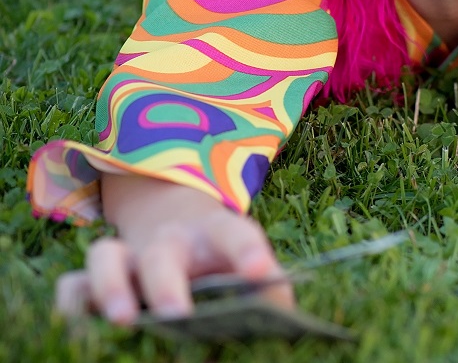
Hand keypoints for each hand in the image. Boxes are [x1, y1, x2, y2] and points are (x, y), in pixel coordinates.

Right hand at [54, 174, 292, 323]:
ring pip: (107, 257)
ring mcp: (128, 256)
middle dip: (168, 284)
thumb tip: (283, 324)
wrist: (178, 229)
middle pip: (163, 254)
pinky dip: (72, 305)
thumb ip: (269, 292)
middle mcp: (168, 241)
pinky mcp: (96, 278)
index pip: (235, 234)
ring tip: (123, 321)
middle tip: (178, 315)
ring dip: (111, 288)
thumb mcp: (249, 267)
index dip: (248, 252)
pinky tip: (79, 330)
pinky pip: (74, 284)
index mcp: (215, 234)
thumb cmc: (223, 261)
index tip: (260, 273)